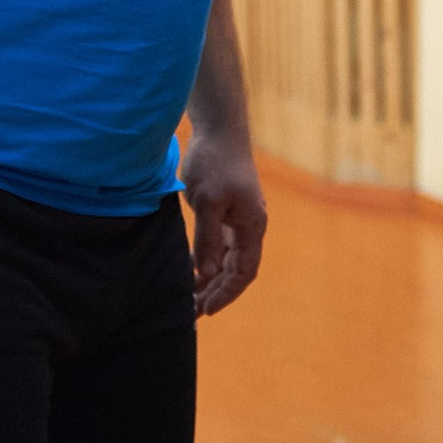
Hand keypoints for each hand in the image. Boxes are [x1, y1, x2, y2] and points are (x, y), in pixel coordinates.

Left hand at [178, 127, 267, 314]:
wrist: (217, 130)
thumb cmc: (214, 161)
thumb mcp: (207, 200)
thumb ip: (208, 238)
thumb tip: (207, 273)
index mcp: (252, 225)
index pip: (243, 271)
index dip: (226, 293)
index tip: (207, 309)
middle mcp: (249, 226)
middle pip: (236, 270)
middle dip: (217, 292)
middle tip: (193, 313)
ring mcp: (238, 219)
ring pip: (227, 260)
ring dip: (210, 279)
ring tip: (190, 299)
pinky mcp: (225, 212)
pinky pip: (219, 245)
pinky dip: (207, 261)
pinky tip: (191, 272)